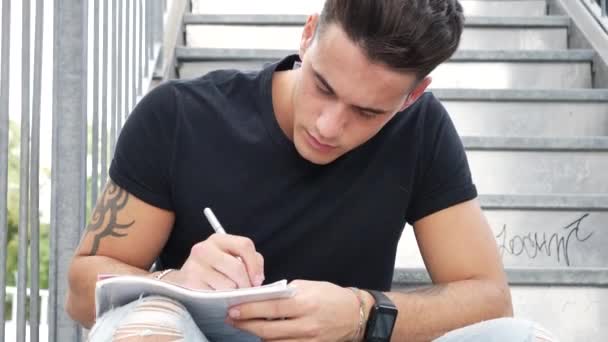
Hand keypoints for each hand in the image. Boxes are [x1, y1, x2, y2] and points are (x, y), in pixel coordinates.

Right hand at [161, 233, 264, 289]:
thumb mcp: (230, 259)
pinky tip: (218, 299)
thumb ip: (250, 261)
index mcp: (217, 240)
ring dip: (233, 294)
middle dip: (246, 284)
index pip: (245, 245)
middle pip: (237, 267)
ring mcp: (194, 266)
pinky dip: (221, 300)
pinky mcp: (189, 284)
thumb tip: (257, 278)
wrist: (181, 284)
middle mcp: (203, 249)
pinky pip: (215, 296)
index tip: (258, 280)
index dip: (255, 265)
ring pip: (228, 285)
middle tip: (246, 293)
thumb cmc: (213, 272)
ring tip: (230, 295)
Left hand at [225, 280, 361, 340]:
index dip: (250, 309)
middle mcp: (306, 324)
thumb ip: (286, 292)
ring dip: (257, 334)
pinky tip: (264, 336)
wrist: (355, 314)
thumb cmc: (331, 296)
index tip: (233, 308)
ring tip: (246, 326)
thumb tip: (263, 296)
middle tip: (232, 319)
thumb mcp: (309, 287)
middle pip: (268, 328)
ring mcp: (308, 339)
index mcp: (304, 303)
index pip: (271, 307)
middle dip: (246, 324)